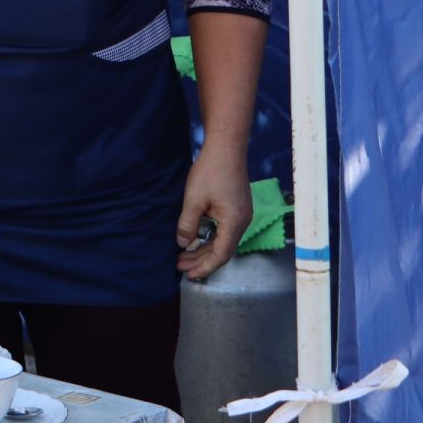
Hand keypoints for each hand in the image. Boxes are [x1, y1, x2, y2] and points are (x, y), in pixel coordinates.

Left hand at [176, 143, 251, 281]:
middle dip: (201, 260)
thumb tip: (182, 244)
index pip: (221, 255)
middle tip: (180, 266)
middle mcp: (243, 221)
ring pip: (224, 240)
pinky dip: (211, 238)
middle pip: (224, 250)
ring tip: (184, 255)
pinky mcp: (238, 207)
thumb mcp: (193, 200)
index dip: (204, 267)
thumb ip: (187, 224)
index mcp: (234, 223)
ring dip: (205, 249)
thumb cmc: (210, 172)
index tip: (189, 275)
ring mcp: (243, 214)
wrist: (226, 148)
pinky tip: (197, 239)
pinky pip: (226, 230)